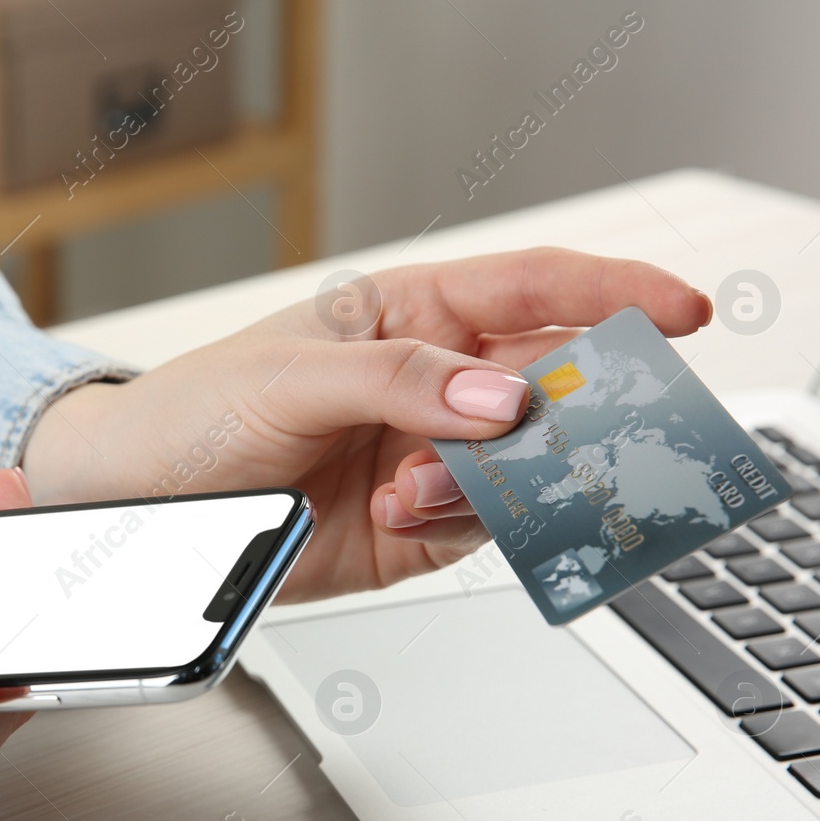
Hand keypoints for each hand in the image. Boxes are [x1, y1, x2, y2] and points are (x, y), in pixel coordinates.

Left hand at [22, 248, 711, 601]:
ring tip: (418, 485)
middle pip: (552, 386)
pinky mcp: (416, 530)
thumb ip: (402, 381)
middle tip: (577, 433)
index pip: (534, 290)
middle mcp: (435, 386)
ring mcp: (432, 459)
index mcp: (411, 316)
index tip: (682, 313)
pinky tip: (400, 511)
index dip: (614, 295)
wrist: (138, 506)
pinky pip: (482, 525)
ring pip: (526, 466)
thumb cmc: (197, 412)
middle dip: (577, 409)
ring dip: (499, 479)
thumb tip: (504, 397)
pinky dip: (461, 523)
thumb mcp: (291, 375)